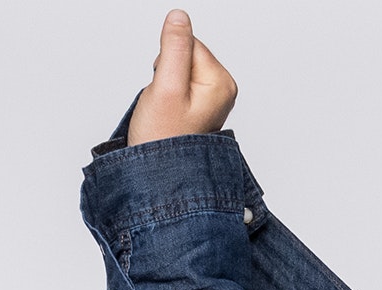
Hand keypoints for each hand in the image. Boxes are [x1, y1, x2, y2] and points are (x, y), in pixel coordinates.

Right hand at [129, 10, 236, 140]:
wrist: (159, 180)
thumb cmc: (163, 140)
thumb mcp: (166, 86)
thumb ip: (174, 47)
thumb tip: (179, 16)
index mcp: (221, 83)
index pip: (190, 44)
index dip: (167, 62)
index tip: (166, 89)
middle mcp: (222, 90)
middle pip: (186, 55)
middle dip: (166, 74)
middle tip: (164, 103)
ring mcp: (211, 100)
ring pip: (179, 70)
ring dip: (165, 86)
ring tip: (165, 112)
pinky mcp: (198, 107)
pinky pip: (178, 86)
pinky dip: (167, 96)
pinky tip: (167, 116)